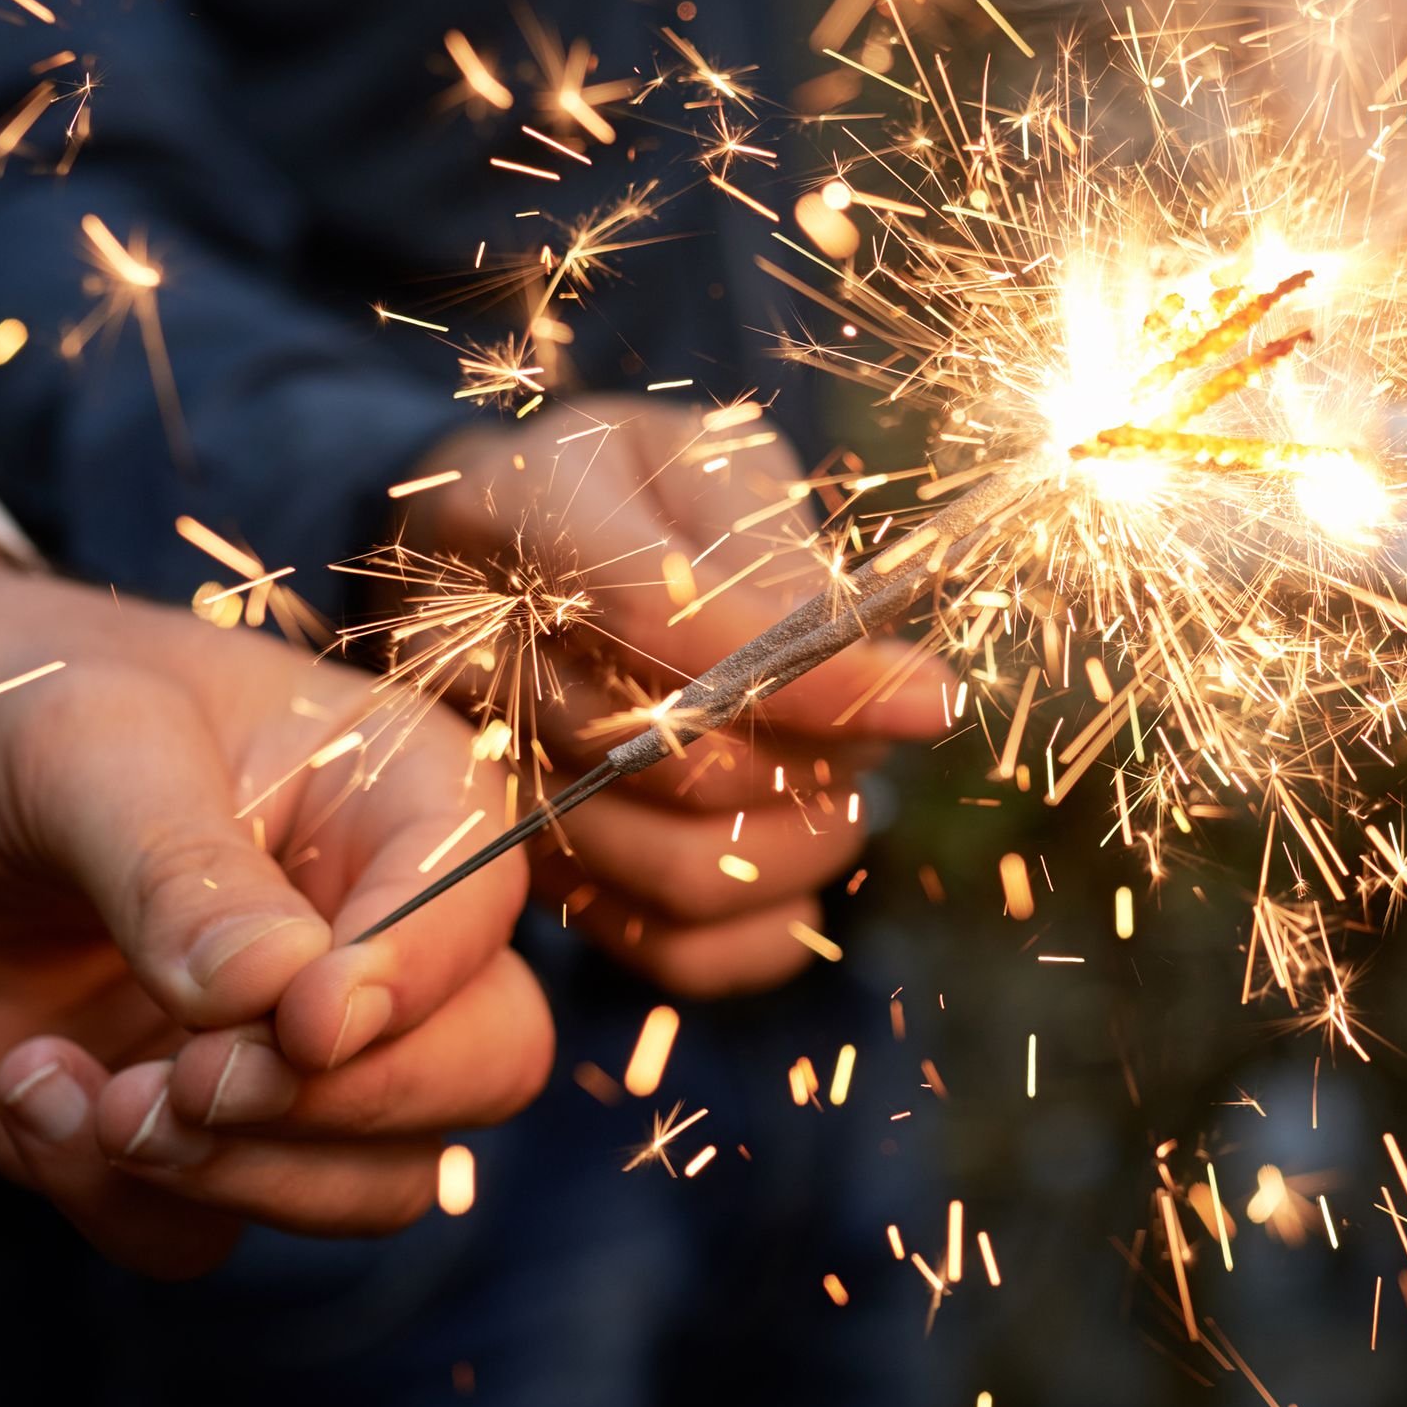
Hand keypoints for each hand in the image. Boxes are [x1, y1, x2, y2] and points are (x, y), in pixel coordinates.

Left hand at [0, 522, 547, 1277]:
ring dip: (244, 1175)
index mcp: (389, 795)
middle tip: (194, 1083)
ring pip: (372, 1183)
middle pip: (480, 1067)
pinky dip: (123, 1201)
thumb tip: (279, 999)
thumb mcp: (75, 738)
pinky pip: (207, 1234)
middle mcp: (361, 931)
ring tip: (103, 1104)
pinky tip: (27, 1088)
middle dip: (346, 1107)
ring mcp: (271, 1050)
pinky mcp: (171, 1138)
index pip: (480, 908)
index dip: (414, 985)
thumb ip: (179, 864)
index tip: (299, 1022)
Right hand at [399, 395, 956, 996]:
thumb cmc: (628, 493)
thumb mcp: (699, 460)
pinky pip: (653, 946)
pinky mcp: (525, 869)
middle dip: (818, 754)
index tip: (933, 697)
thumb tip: (851, 650)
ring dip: (802, 845)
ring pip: (671, 867)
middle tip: (878, 731)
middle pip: (671, 756)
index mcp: (508, 515)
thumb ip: (767, 543)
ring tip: (846, 793)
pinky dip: (758, 937)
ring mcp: (484, 779)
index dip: (813, 671)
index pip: (663, 617)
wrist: (500, 555)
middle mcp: (474, 660)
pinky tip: (804, 883)